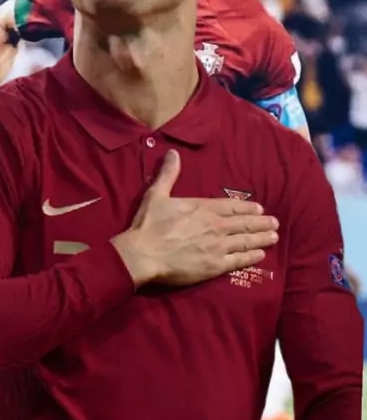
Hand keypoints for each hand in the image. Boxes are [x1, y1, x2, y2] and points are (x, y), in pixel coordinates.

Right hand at [112, 149, 278, 286]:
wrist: (143, 254)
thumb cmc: (148, 225)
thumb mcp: (156, 194)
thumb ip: (168, 174)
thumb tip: (173, 153)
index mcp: (204, 208)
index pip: (232, 205)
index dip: (248, 207)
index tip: (260, 208)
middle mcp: (216, 226)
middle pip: (244, 223)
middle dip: (261, 222)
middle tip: (275, 223)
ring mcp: (218, 246)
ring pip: (246, 241)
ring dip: (262, 238)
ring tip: (274, 237)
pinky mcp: (215, 266)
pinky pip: (239, 260)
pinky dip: (252, 257)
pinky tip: (261, 255)